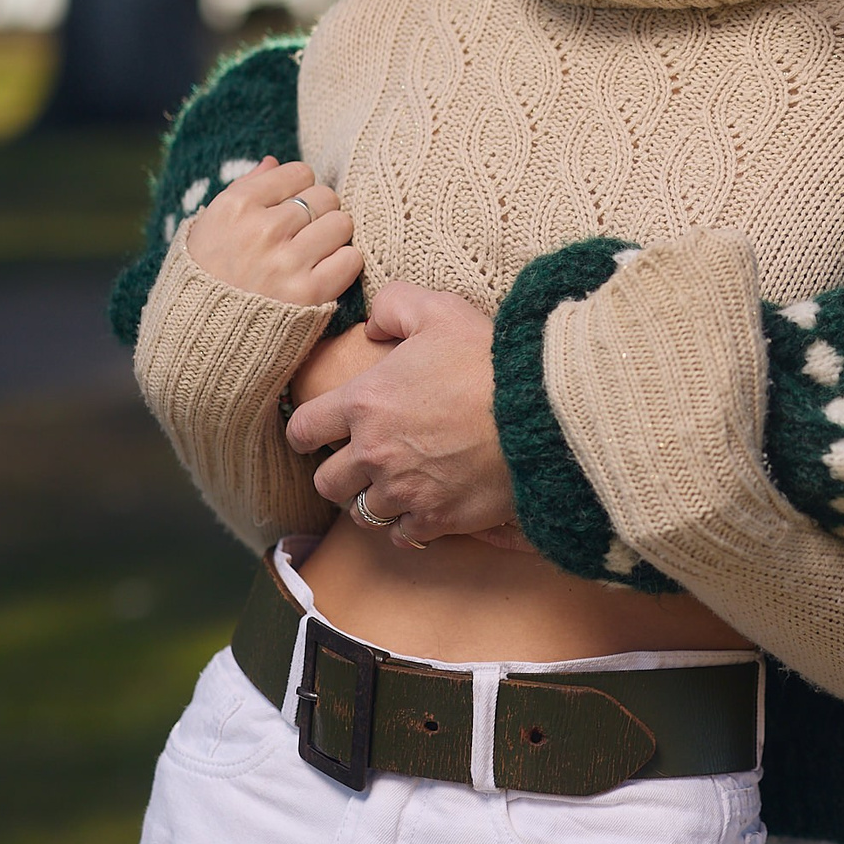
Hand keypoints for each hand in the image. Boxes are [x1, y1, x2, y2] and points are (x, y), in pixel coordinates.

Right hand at [186, 158, 362, 307]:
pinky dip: (344, 265)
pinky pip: (351, 259)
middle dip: (320, 212)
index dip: (300, 190)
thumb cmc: (204, 279)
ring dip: (334, 237)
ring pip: (342, 224)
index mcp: (235, 206)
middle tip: (305, 234)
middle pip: (325, 196)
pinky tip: (323, 273)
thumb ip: (242, 189)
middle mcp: (262, 229)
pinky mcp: (310, 293)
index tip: (290, 209)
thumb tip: (274, 161)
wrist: (199, 339)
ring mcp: (287, 262)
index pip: (299, 172)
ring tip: (314, 253)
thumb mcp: (207, 227)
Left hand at [285, 281, 520, 550]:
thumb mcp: (440, 310)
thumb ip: (393, 307)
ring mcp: (403, 490)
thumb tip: (370, 327)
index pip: (302, 429)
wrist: (541, 410)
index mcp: (364, 402)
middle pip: (326, 482)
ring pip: (363, 513)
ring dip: (375, 500)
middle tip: (363, 462)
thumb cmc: (488, 358)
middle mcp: (373, 452)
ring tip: (396, 487)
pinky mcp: (436, 518)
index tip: (317, 435)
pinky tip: (425, 509)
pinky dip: (409, 527)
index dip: (306, 432)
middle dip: (340, 473)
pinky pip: (402, 536)